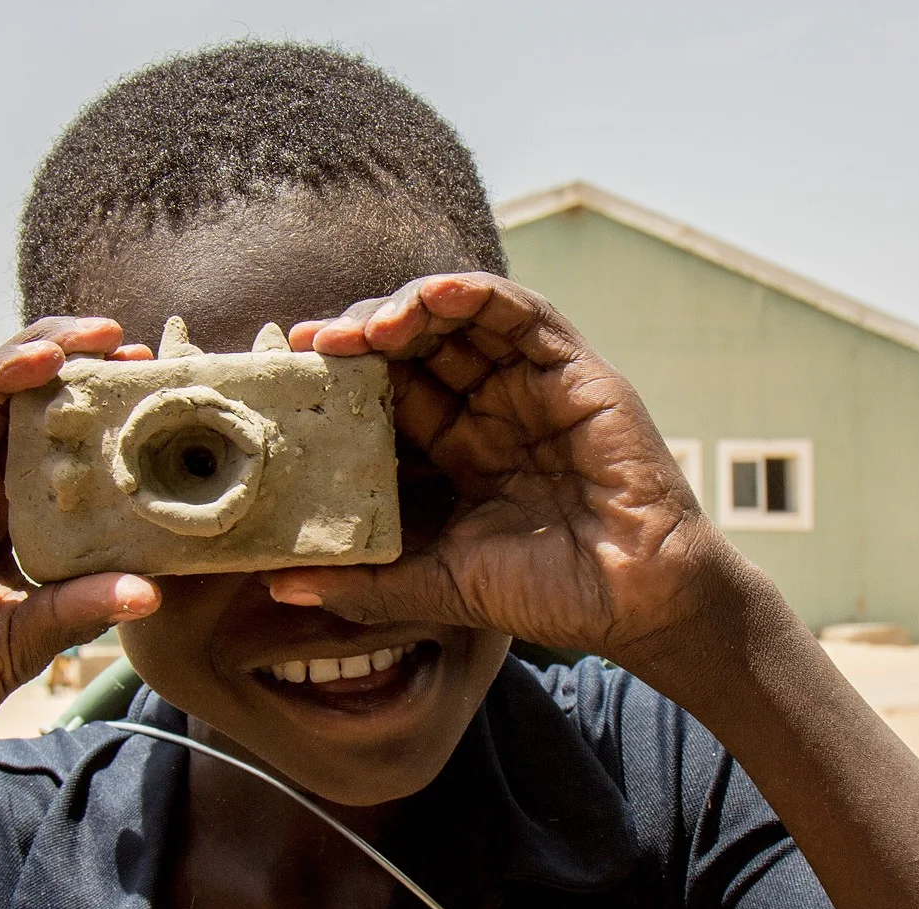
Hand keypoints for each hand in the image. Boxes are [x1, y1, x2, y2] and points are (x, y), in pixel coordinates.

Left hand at [273, 274, 722, 666]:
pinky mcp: (576, 370)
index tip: (291, 378)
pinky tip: (428, 299)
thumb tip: (280, 585)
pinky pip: (519, 311)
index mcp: (461, 453)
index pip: (392, 395)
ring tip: (361, 328)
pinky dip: (472, 294)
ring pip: (461, 318)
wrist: (638, 603)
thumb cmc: (551, 596)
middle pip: (417, 348)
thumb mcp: (440, 585)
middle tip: (310, 345)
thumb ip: (368, 582)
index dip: (343, 381)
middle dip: (360, 337)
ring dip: (406, 308)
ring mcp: (534, 386)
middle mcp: (494, 411)